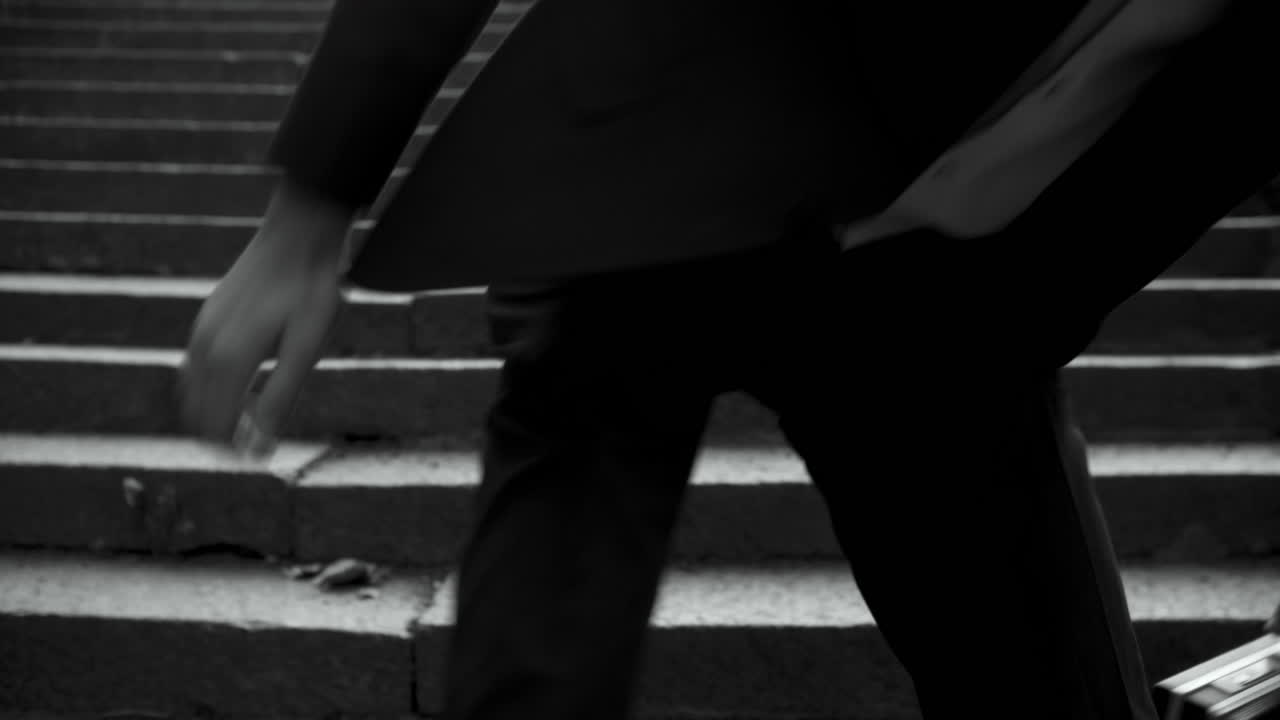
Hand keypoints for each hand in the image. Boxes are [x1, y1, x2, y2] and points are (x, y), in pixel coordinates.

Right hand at [179, 178, 351, 456]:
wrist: (297, 234)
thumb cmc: (311, 291)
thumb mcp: (307, 347)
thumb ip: (280, 396)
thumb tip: (258, 448)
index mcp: (228, 359)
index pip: (214, 425)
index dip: (231, 451)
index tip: (254, 461)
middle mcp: (205, 346)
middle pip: (197, 412)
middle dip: (219, 437)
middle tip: (252, 448)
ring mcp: (202, 329)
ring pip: (191, 390)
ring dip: (212, 413)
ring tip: (245, 425)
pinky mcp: (208, 317)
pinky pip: (194, 367)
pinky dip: (208, 390)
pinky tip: (235, 391)